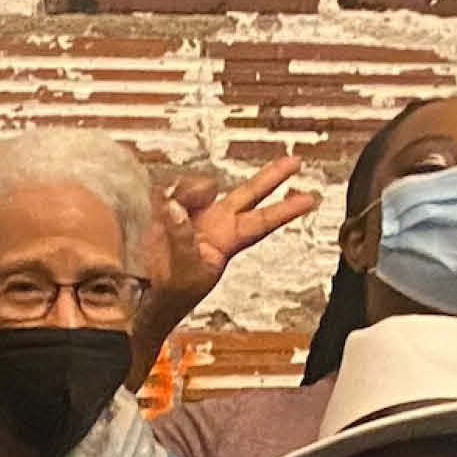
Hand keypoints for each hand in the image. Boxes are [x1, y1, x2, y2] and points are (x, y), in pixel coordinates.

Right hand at [149, 157, 316, 314]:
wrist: (146, 294)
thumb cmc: (171, 293)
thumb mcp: (183, 271)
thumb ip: (182, 237)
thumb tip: (175, 207)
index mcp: (226, 241)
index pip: (263, 222)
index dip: (286, 210)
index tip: (311, 199)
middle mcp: (214, 222)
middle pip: (248, 193)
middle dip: (271, 177)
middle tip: (295, 162)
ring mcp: (191, 214)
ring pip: (202, 186)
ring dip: (190, 190)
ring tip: (172, 206)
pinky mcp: (166, 210)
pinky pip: (171, 190)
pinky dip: (166, 195)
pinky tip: (161, 206)